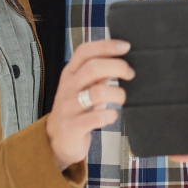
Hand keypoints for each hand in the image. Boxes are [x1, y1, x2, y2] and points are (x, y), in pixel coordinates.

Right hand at [45, 39, 131, 170]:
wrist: (57, 140)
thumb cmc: (76, 110)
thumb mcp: (83, 88)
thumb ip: (98, 74)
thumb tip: (119, 60)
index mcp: (70, 74)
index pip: (84, 52)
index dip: (105, 46)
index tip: (125, 46)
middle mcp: (67, 87)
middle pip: (93, 68)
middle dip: (117, 67)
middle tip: (130, 73)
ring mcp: (68, 107)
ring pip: (97, 92)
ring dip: (117, 93)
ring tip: (121, 98)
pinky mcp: (73, 126)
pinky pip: (97, 117)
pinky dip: (110, 115)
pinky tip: (112, 115)